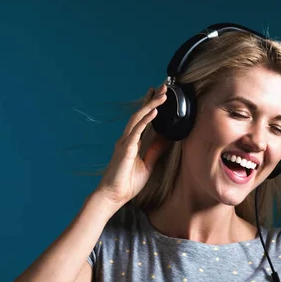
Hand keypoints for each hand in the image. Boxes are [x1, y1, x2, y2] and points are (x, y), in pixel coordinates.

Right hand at [95, 84, 170, 206]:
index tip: (160, 94)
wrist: (114, 195)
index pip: (143, 119)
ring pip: (139, 118)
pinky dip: (146, 119)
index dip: (151, 106)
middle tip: (164, 86)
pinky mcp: (126, 148)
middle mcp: (128, 139)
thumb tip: (166, 139)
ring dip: (151, 105)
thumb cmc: (128, 182)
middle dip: (153, 99)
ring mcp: (126, 142)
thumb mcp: (148, 164)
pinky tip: (154, 111)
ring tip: (163, 94)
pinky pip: (137, 130)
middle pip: (141, 114)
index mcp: (133, 142)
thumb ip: (155, 150)